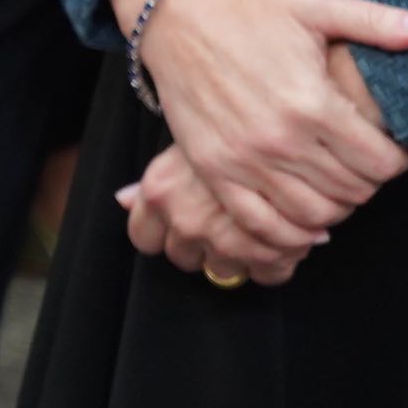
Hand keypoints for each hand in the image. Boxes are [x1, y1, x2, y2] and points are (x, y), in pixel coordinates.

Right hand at [113, 0, 407, 257]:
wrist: (178, 21)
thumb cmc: (251, 15)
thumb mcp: (316, 7)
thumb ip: (375, 21)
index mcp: (312, 103)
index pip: (380, 164)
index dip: (396, 162)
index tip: (391, 152)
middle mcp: (280, 139)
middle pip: (352, 192)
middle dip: (368, 183)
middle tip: (362, 166)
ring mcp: (243, 159)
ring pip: (313, 215)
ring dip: (334, 208)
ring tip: (335, 188)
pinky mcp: (214, 169)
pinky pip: (260, 223)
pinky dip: (289, 233)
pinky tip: (304, 220)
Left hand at [120, 143, 310, 285]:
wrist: (284, 134)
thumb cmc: (233, 132)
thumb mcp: (185, 148)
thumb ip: (155, 181)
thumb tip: (122, 200)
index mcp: (160, 195)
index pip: (144, 239)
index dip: (162, 236)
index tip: (179, 230)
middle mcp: (186, 222)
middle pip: (183, 259)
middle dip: (201, 248)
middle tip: (223, 227)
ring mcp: (226, 242)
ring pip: (223, 272)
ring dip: (238, 257)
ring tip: (254, 231)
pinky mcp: (269, 254)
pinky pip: (268, 275)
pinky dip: (276, 263)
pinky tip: (283, 240)